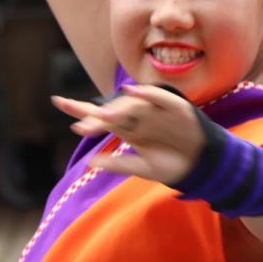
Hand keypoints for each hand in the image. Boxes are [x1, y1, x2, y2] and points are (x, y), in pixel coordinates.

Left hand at [52, 83, 206, 184]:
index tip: (59, 102)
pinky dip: (146, 94)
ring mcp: (156, 111)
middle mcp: (139, 117)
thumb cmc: (172, 166)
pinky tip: (131, 92)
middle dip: (94, 113)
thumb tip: (90, 161)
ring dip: (117, 109)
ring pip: (132, 105)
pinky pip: (158, 97)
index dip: (81, 111)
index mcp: (129, 130)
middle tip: (81, 125)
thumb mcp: (143, 169)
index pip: (100, 118)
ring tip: (102, 117)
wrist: (203, 166)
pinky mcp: (175, 107)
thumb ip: (119, 164)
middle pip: (112, 110)